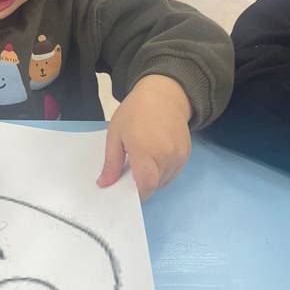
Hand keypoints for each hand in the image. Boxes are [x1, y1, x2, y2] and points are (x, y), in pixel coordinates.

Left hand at [97, 74, 191, 200]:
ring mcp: (179, 155)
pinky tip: (154, 160)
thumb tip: (104, 184)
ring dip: (153, 180)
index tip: (126, 193)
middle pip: (155, 185)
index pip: (146, 185)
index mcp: (145, 150)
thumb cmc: (134, 112)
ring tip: (143, 164)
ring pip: (165, 181)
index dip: (137, 194)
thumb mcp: (115, 134)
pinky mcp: (186, 154)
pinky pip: (173, 173)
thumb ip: (111, 162)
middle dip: (142, 186)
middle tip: (131, 174)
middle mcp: (166, 155)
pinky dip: (163, 173)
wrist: (164, 95)